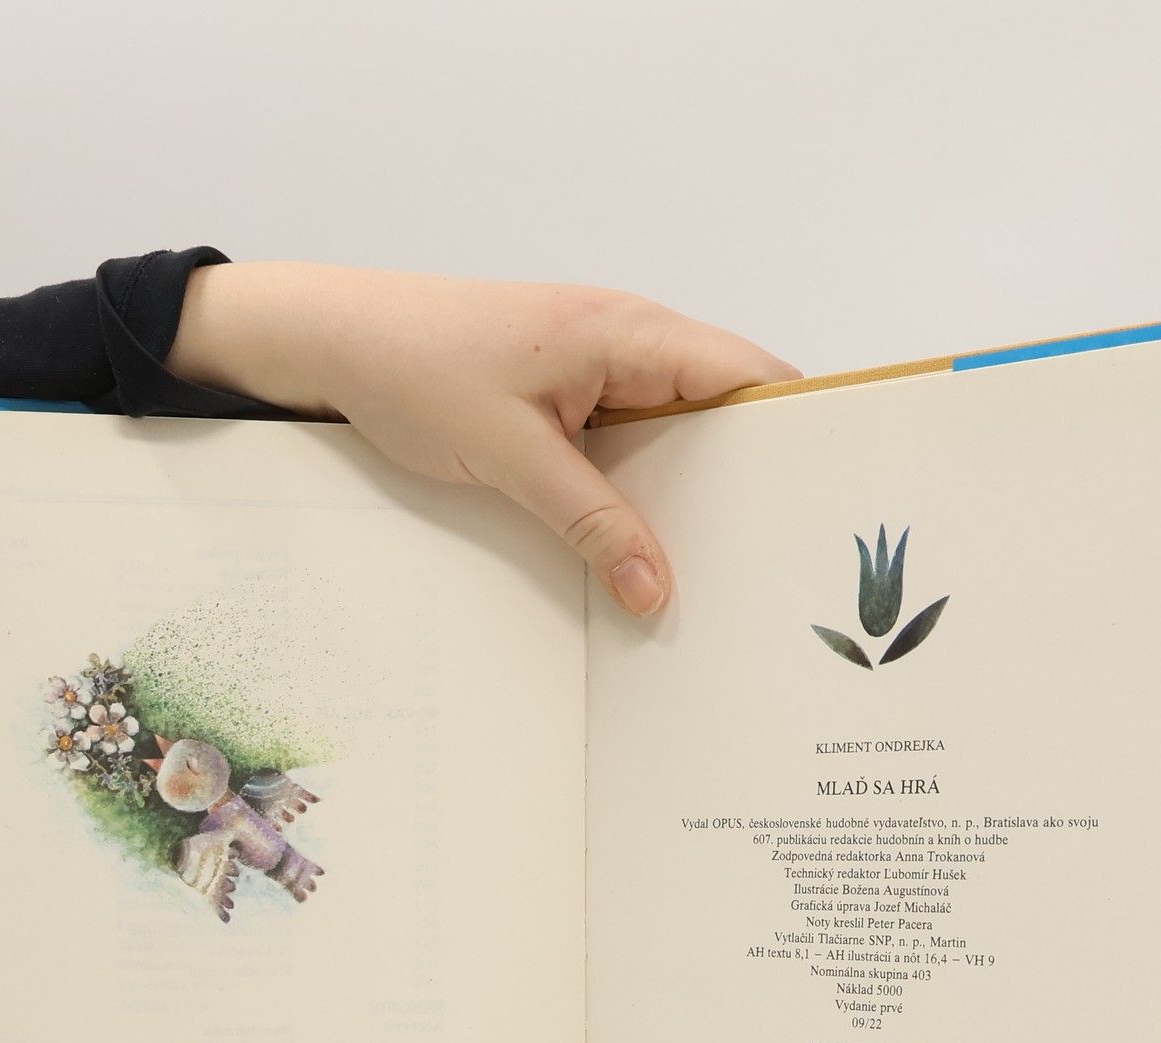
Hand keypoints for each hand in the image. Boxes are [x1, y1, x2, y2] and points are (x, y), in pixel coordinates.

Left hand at [166, 263, 798, 615]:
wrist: (338, 341)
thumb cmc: (416, 368)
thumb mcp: (510, 457)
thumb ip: (591, 522)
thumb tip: (658, 591)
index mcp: (631, 332)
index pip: (750, 374)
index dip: (796, 430)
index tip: (822, 502)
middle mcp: (631, 341)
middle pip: (728, 409)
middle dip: (754, 476)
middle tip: (778, 558)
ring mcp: (604, 369)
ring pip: (683, 433)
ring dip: (699, 491)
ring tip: (726, 567)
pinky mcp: (575, 397)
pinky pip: (637, 445)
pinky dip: (651, 490)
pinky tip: (652, 546)